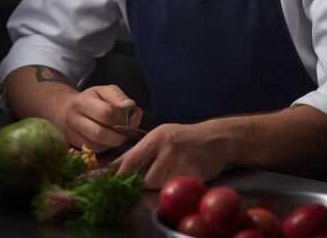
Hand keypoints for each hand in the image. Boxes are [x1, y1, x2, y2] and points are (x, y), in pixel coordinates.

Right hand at [55, 84, 142, 152]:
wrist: (67, 110)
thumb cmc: (92, 99)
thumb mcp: (105, 91)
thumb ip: (120, 98)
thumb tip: (133, 108)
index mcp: (82, 102)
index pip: (105, 113)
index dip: (122, 117)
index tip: (132, 117)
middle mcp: (74, 120)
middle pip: (100, 133)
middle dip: (120, 134)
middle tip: (130, 129)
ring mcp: (73, 135)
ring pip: (97, 145)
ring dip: (114, 142)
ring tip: (121, 133)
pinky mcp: (76, 147)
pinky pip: (95, 151)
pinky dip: (107, 146)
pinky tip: (111, 138)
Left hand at [110, 120, 228, 188]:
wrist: (216, 139)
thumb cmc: (184, 138)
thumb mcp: (161, 137)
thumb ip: (140, 152)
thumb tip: (115, 167)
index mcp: (156, 138)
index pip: (130, 160)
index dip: (118, 175)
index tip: (109, 184)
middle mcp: (167, 149)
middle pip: (143, 179)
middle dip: (139, 183)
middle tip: (141, 182)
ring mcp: (180, 163)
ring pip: (157, 186)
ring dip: (157, 185)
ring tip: (166, 173)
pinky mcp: (192, 176)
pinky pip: (173, 189)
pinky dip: (171, 188)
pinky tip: (177, 176)